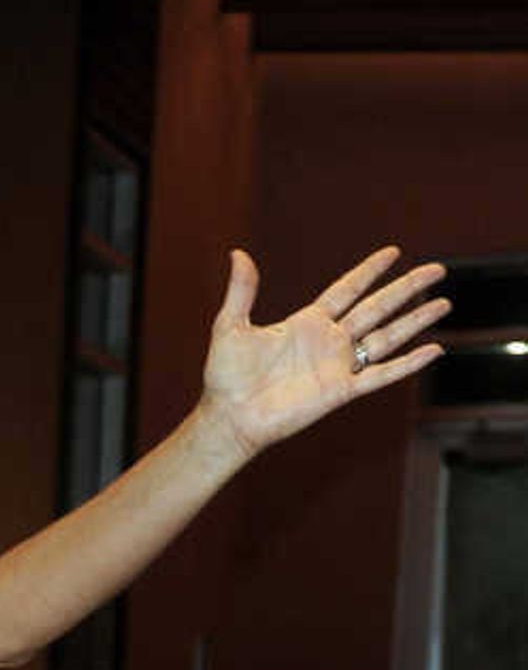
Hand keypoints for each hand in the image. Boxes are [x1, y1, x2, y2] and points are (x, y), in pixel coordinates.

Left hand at [197, 246, 449, 459]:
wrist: (229, 417)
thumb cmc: (226, 377)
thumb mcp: (231, 327)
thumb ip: (242, 291)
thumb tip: (237, 253)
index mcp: (307, 323)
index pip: (347, 290)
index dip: (369, 271)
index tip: (393, 252)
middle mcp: (328, 341)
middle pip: (378, 307)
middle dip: (407, 288)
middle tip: (437, 269)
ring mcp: (338, 366)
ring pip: (387, 337)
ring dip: (416, 320)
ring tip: (444, 302)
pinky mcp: (341, 391)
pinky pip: (382, 375)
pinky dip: (408, 364)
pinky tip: (434, 350)